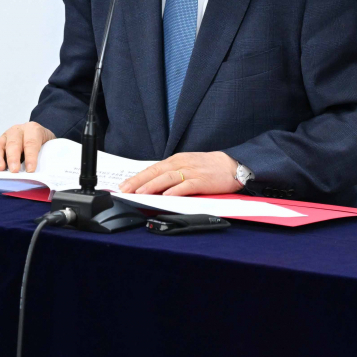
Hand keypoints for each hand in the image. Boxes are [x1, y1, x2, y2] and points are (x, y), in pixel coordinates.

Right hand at [0, 122, 55, 172]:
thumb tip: (46, 172)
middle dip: (13, 157)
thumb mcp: (51, 148)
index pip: (31, 142)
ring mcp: (5, 137)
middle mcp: (17, 131)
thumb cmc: (45, 145)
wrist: (40, 139)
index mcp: (32, 129)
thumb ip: (48, 157)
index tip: (30, 170)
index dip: (30, 156)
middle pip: (13, 142)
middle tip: (14, 170)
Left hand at [119, 151, 240, 195]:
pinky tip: (166, 195)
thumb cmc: (209, 168)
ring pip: (167, 178)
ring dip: (152, 185)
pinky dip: (175, 190)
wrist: (233, 165)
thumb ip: (171, 174)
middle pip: (155, 172)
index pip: (152, 169)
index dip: (137, 177)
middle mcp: (181, 164)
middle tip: (125, 190)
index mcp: (176, 160)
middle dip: (138, 182)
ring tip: (140, 193)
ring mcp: (191, 171)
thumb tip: (153, 187)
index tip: (123, 186)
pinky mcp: (202, 180)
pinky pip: (186, 185)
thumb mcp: (187, 166)